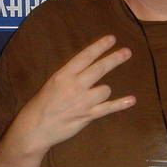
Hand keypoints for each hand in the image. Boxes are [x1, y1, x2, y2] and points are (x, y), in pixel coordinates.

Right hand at [12, 35, 134, 154]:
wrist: (35, 128)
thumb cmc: (42, 105)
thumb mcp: (52, 83)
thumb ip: (70, 76)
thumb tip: (88, 68)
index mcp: (63, 75)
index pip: (85, 56)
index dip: (100, 46)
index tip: (112, 39)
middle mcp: (74, 86)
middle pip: (100, 68)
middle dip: (115, 59)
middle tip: (127, 52)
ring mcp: (82, 101)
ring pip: (105, 90)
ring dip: (104, 92)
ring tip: (93, 97)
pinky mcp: (87, 116)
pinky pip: (108, 108)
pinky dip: (121, 104)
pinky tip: (132, 100)